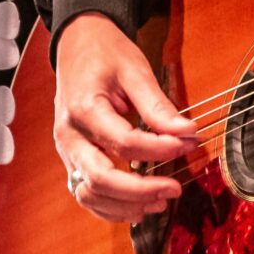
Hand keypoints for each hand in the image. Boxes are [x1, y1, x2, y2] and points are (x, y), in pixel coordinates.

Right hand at [52, 13, 200, 222]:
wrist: (76, 44)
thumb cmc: (105, 54)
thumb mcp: (135, 70)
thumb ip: (158, 105)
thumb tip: (186, 131)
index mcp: (84, 109)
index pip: (124, 142)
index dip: (159, 150)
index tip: (187, 144)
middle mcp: (69, 135)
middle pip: (101, 178)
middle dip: (140, 190)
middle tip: (174, 189)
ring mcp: (67, 150)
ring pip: (89, 193)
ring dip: (124, 205)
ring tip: (159, 203)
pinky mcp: (71, 158)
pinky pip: (84, 192)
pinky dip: (108, 207)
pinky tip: (136, 208)